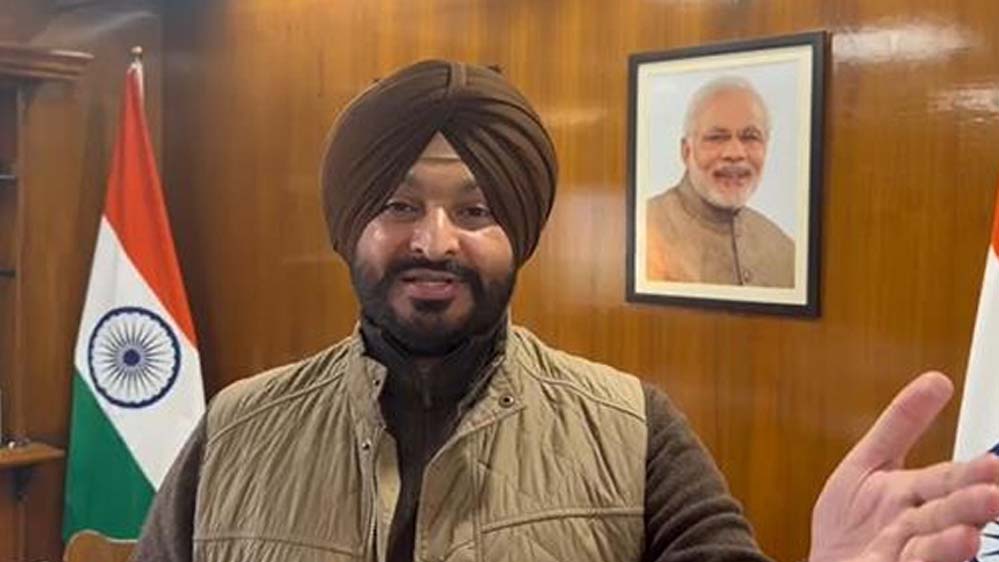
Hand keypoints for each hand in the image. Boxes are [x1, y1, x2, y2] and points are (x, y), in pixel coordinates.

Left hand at [809, 371, 998, 561]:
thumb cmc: (851, 521)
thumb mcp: (868, 462)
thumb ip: (900, 425)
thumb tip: (937, 380)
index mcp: (914, 494)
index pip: (948, 479)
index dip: (971, 474)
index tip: (994, 465)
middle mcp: (915, 527)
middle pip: (946, 514)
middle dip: (970, 506)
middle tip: (992, 496)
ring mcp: (904, 554)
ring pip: (931, 548)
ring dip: (950, 543)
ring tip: (967, 534)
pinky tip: (923, 553)